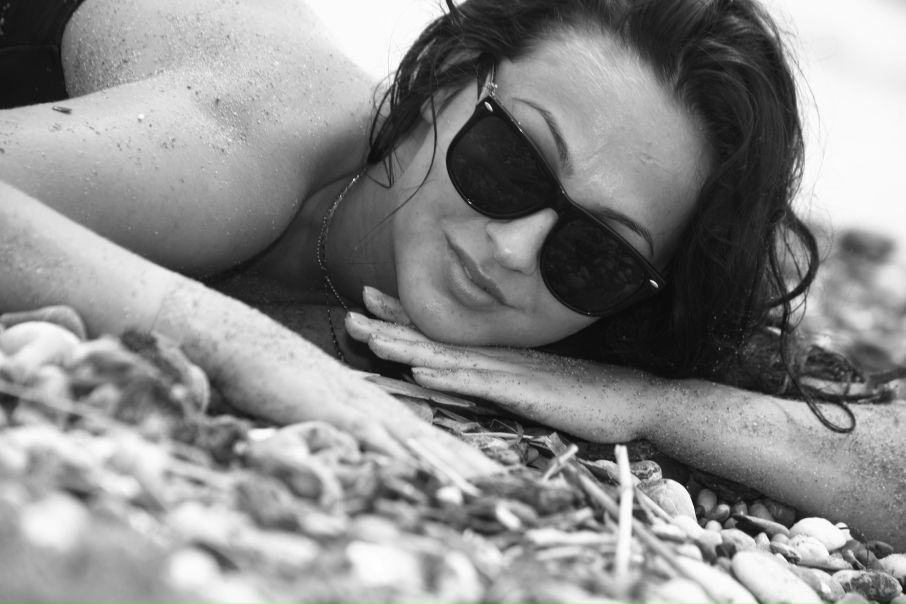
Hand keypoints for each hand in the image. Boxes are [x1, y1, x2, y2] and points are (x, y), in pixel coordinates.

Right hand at [154, 281, 501, 478]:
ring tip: (486, 486)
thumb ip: (339, 422)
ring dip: (451, 466)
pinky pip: (378, 439)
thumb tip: (357, 446)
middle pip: (434, 438)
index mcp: (373, 403)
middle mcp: (376, 404)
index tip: (486, 473)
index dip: (458, 453)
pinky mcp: (338, 411)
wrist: (246, 342)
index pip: (426, 432)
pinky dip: (406, 459)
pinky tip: (428, 476)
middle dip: (470, 464)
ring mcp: (360, 407)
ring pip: (418, 441)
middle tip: (506, 485)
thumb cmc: (275, 374)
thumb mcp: (315, 404)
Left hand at [347, 288, 654, 443]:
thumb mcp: (541, 386)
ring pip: (450, 356)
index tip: (371, 302)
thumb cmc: (592, 396)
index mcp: (502, 355)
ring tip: (368, 336)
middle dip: (392, 325)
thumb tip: (478, 378)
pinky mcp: (528, 393)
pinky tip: (421, 368)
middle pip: (439, 339)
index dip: (407, 317)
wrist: (639, 401)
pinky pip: (481, 383)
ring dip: (408, 344)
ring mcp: (514, 372)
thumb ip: (510, 379)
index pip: (446, 332)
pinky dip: (449, 375)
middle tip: (350, 314)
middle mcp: (502, 357)